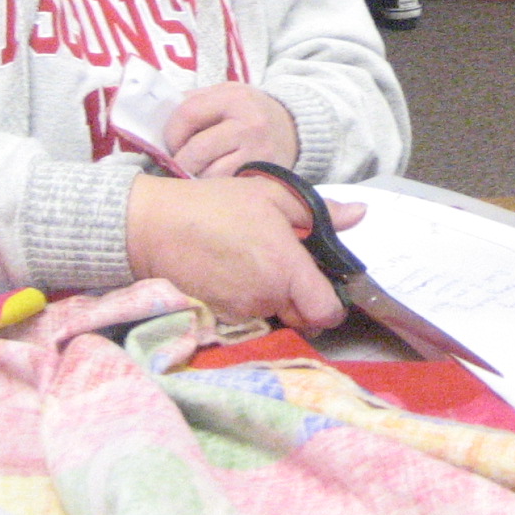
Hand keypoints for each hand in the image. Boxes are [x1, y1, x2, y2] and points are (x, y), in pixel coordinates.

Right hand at [124, 172, 360, 329]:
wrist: (153, 226)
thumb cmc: (215, 204)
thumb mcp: (271, 194)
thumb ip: (318, 211)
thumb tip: (360, 215)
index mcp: (286, 268)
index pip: (327, 312)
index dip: (333, 303)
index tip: (326, 284)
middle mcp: (266, 298)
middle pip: (303, 318)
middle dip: (304, 300)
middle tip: (290, 268)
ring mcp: (241, 312)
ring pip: (276, 317)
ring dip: (277, 299)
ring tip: (258, 265)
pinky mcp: (219, 319)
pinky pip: (250, 318)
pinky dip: (251, 303)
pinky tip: (238, 276)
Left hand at [163, 82, 299, 176]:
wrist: (295, 129)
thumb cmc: (251, 112)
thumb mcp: (227, 94)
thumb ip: (195, 102)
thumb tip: (157, 118)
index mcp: (235, 98)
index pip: (187, 114)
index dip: (170, 132)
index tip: (171, 143)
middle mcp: (249, 125)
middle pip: (196, 151)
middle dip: (180, 161)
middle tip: (181, 163)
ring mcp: (258, 153)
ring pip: (209, 175)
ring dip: (196, 178)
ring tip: (198, 173)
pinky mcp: (264, 176)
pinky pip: (226, 188)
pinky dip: (215, 188)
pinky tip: (215, 182)